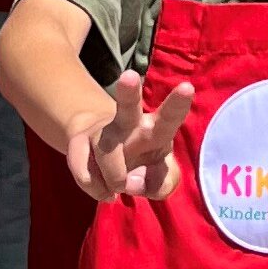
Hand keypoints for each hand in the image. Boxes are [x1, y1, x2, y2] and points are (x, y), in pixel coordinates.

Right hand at [73, 68, 194, 202]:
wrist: (105, 156)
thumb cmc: (144, 165)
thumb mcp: (161, 180)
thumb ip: (160, 184)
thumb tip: (132, 182)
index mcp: (158, 129)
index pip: (169, 117)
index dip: (177, 104)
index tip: (187, 87)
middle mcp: (130, 124)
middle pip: (128, 107)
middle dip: (128, 93)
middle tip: (129, 77)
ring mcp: (102, 132)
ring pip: (105, 149)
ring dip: (115, 174)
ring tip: (119, 190)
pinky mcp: (80, 143)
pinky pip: (85, 173)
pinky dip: (97, 189)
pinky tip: (105, 192)